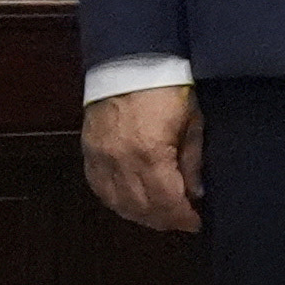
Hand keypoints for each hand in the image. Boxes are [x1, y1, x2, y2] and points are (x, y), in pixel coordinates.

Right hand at [80, 85, 204, 233]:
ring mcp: (101, 157)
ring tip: (160, 215)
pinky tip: (131, 203)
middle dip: (164, 219)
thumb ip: (193, 160)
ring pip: (118, 203)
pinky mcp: (89, 151)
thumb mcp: (192, 121)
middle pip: (142, 207)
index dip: (183, 217)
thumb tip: (196, 192)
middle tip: (181, 221)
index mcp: (150, 153)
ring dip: (140, 215)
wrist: (130, 62)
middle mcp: (121, 161)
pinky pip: (99, 188)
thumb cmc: (166, 87)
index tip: (195, 222)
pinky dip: (116, 201)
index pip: (167, 202)